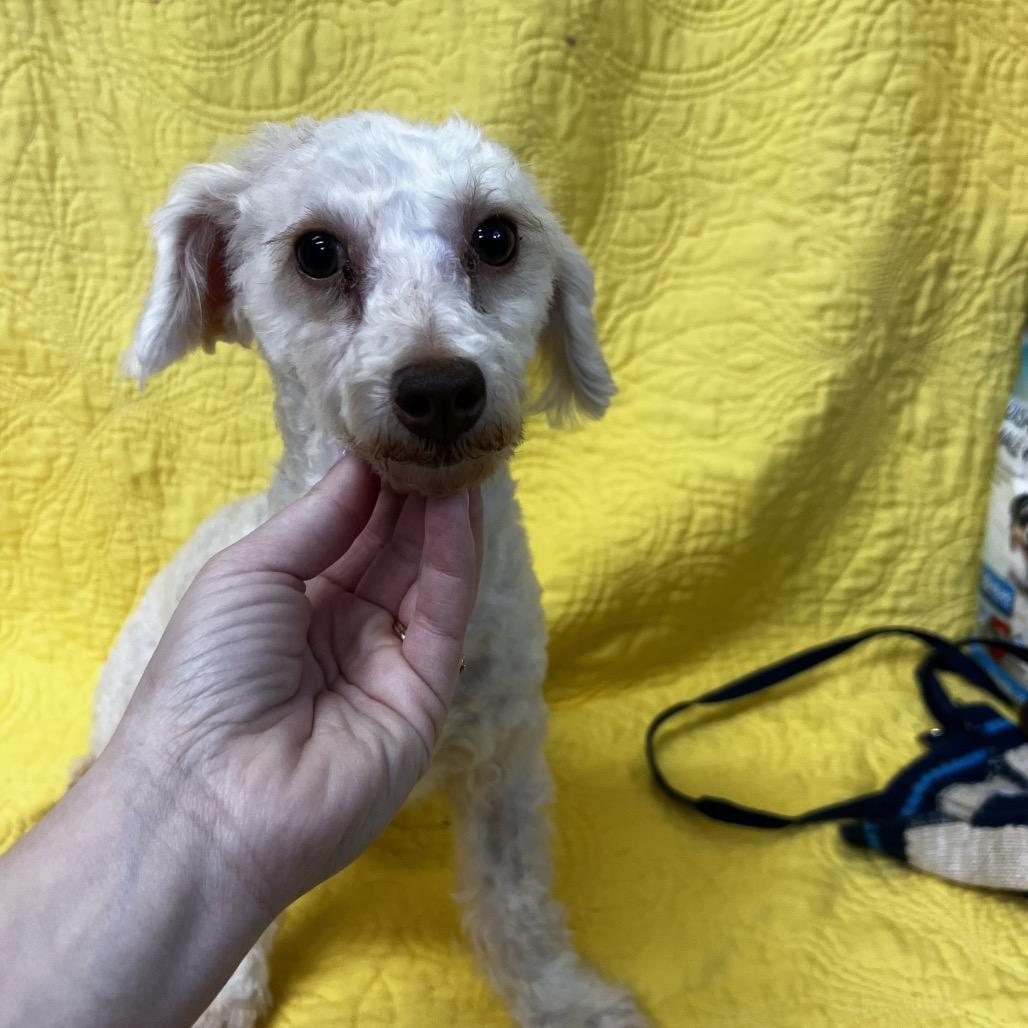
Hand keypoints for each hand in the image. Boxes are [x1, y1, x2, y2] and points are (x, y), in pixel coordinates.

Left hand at [109, 454, 482, 913]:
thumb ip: (318, 521)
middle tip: (440, 430)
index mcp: (294, 601)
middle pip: (393, 548)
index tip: (398, 429)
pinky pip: (442, 614)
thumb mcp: (251, 575)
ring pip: (426, 574)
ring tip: (459, 451)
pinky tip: (458, 504)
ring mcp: (388, 660)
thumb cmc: (207, 672)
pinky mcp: (425, 691)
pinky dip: (454, 557)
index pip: (349, 531)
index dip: (374, 483)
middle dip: (415, 490)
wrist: (211, 796)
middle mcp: (345, 626)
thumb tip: (363, 466)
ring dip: (443, 514)